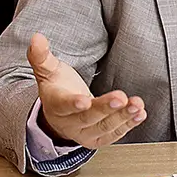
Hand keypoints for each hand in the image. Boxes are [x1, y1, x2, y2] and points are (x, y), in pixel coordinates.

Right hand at [27, 33, 146, 149]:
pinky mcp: (98, 138)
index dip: (73, 104)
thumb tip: (36, 38)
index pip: (63, 105)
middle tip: (121, 97)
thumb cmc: (57, 89)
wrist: (60, 115)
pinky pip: (114, 134)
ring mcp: (85, 133)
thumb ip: (42, 55)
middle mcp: (69, 123)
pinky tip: (140, 114)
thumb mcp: (48, 70)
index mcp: (55, 105)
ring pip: (104, 127)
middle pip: (88, 117)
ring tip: (136, 105)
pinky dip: (129, 124)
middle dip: (106, 108)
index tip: (84, 100)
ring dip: (123, 116)